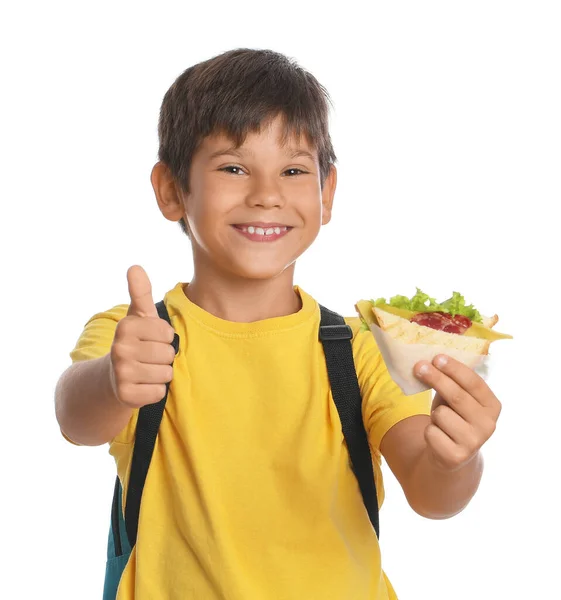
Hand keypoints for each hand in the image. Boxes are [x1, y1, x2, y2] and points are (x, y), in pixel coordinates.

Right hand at [109, 265, 175, 408]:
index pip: (168, 334)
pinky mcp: (126, 395)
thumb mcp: (138, 316)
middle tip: (148, 357)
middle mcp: (119, 349)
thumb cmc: (134, 342)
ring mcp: (121, 373)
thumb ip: (140, 292)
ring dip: (161, 374)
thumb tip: (135, 266)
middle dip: (163, 357)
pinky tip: (142, 385)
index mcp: (125, 327)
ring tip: (146, 370)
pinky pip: (160, 392)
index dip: (164, 338)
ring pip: (166, 373)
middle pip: (168, 354)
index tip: (150, 340)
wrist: (112, 377)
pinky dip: (155, 391)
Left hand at [414, 355, 501, 471]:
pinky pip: (431, 432)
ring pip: (441, 414)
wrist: (451, 456)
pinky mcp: (455, 456)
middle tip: (419, 366)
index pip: (474, 382)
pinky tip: (438, 436)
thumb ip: (451, 382)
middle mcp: (488, 425)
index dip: (455, 369)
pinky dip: (429, 430)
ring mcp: (473, 442)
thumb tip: (429, 362)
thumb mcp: (457, 398)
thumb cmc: (453, 417)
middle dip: (436, 378)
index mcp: (492, 406)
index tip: (437, 357)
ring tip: (440, 421)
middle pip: (457, 396)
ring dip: (434, 414)